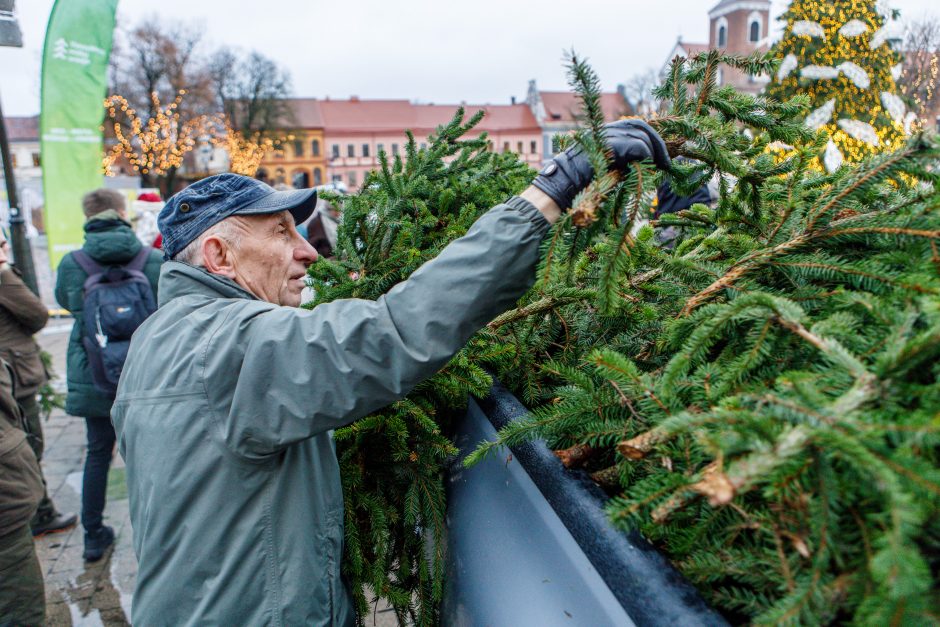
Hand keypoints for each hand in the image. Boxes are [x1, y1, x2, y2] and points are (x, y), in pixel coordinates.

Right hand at [531, 119, 670, 210]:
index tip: (662, 157)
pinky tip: (649, 168)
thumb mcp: (607, 168)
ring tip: (660, 168)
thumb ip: (624, 161)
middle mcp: (606, 129)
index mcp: (605, 133)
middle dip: (658, 143)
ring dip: (654, 152)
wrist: (561, 187)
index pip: (634, 125)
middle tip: (668, 163)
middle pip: (640, 125)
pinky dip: (647, 156)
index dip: (652, 138)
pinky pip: (636, 146)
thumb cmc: (581, 183)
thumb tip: (647, 163)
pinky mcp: (608, 146)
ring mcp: (605, 135)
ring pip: (640, 135)